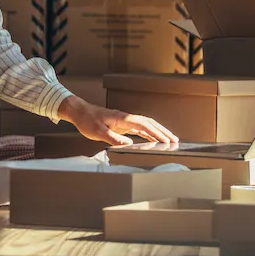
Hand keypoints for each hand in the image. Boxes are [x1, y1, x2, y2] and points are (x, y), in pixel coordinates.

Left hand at [57, 95, 177, 146]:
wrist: (79, 112)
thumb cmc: (87, 120)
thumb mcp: (98, 132)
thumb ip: (113, 138)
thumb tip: (129, 144)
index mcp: (123, 118)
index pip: (144, 125)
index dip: (156, 133)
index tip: (166, 140)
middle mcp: (126, 118)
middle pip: (149, 123)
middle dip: (163, 132)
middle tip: (175, 140)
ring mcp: (125, 121)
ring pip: (146, 126)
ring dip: (158, 132)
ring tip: (169, 140)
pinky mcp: (122, 124)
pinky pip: (139, 129)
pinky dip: (148, 134)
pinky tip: (153, 140)